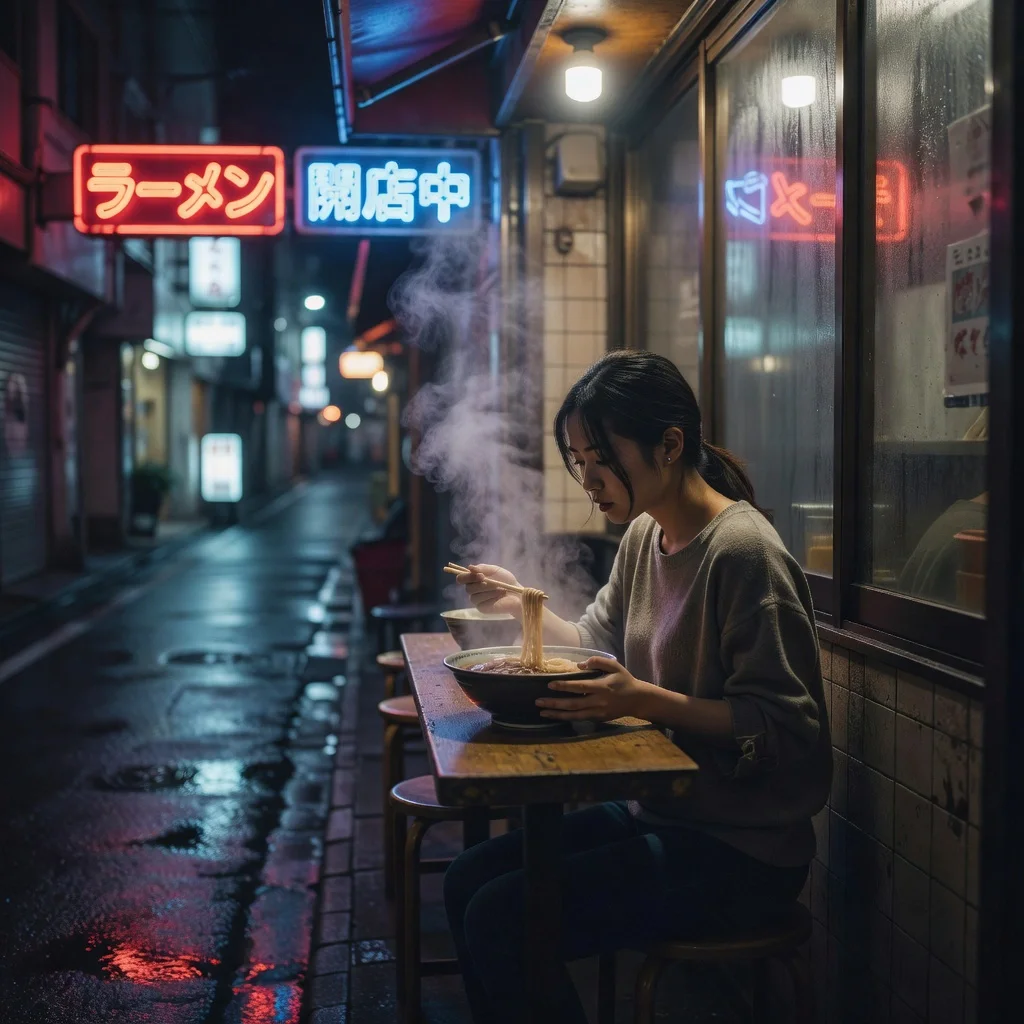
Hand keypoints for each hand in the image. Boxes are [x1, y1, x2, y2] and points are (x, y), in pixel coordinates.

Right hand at [456, 563, 522, 617]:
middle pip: (467, 587)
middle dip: (477, 582)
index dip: (466, 576)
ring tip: (500, 587)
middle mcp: (473, 590)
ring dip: (487, 588)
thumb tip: (470, 567)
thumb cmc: (506, 581)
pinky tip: (500, 594)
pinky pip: (481, 601)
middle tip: (486, 579)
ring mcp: (477, 600)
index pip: (461, 578)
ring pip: (474, 594)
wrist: (517, 592)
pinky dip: (491, 595)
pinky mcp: (482, 608)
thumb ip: (482, 568)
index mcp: (474, 580)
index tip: (479, 574)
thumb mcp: (494, 570)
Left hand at [535, 656, 653, 721]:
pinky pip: (580, 718)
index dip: (564, 686)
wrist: (637, 700)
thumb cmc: (624, 680)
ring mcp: (598, 713)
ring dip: (557, 714)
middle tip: (538, 702)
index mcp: (602, 687)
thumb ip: (597, 661)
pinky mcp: (598, 719)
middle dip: (554, 704)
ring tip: (542, 712)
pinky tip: (556, 715)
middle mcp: (598, 702)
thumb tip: (579, 665)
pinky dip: (567, 718)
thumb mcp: (614, 666)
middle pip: (573, 704)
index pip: (579, 687)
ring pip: (574, 715)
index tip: (550, 685)